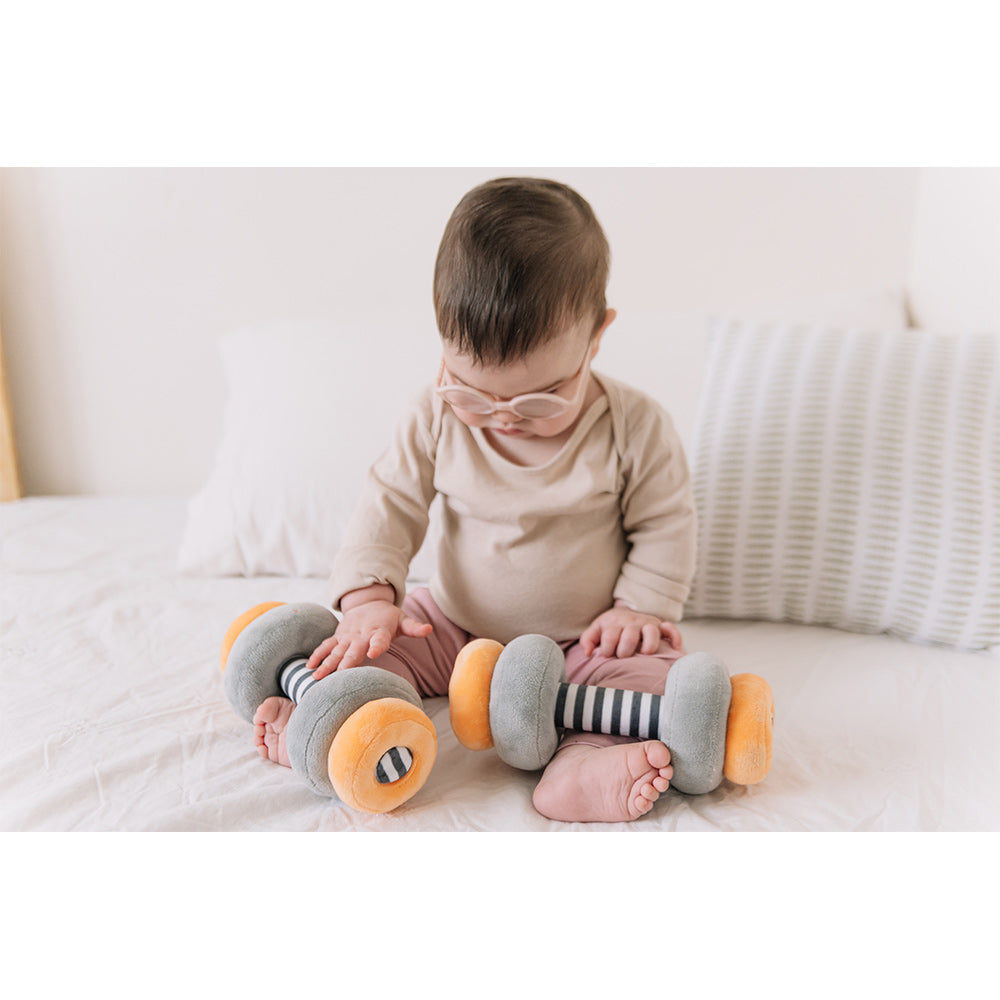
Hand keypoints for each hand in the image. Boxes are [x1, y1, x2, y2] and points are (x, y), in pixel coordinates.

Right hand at [305, 599, 431, 679]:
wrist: (368, 603)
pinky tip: (308, 668)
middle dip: (346, 662)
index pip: (380, 639)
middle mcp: (361, 635)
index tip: (373, 653)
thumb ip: (414, 627)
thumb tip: (429, 629)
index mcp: (379, 631)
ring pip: (336, 651)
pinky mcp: (338, 638)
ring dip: (326, 663)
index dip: (377, 646)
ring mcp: (347, 637)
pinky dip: (317, 656)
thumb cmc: (388, 617)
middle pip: (353, 650)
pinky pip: (326, 647)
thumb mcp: (403, 620)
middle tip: (338, 675)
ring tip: (317, 677)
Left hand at [579, 605, 682, 658]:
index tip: (607, 655)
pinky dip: (675, 637)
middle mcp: (632, 623)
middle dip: (625, 650)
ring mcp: (647, 623)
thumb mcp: (596, 629)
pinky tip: (674, 648)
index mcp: (614, 623)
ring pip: (651, 631)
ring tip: (645, 653)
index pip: (610, 637)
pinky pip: (671, 629)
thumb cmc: (610, 627)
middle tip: (623, 656)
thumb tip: (588, 653)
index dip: (607, 650)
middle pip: (630, 636)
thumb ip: (588, 639)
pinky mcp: (661, 626)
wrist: (625, 612)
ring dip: (649, 644)